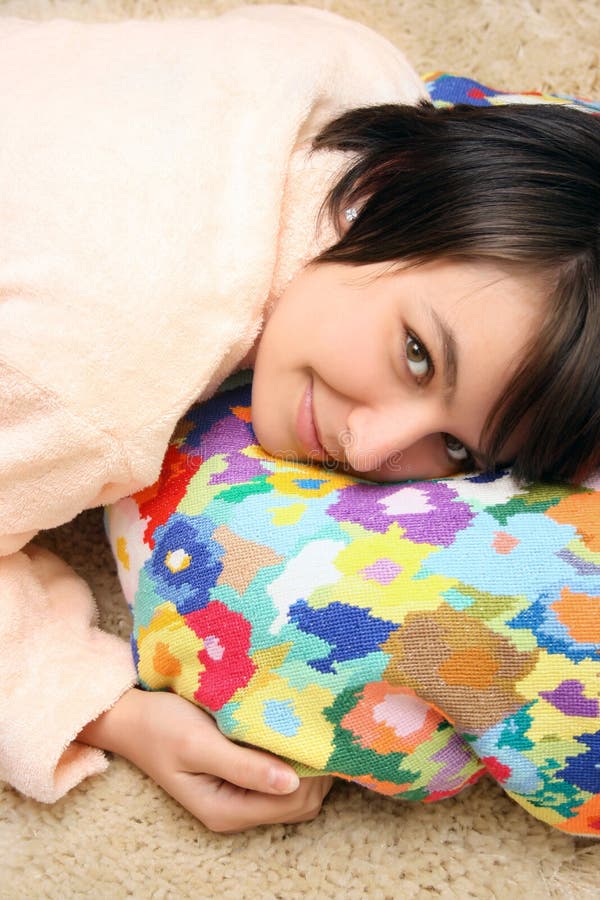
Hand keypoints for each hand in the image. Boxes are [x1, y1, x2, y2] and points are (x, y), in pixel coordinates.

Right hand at [77, 688, 332, 831]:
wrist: (131, 716)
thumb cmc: (161, 726)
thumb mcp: (198, 743)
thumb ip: (243, 766)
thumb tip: (292, 781)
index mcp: (225, 809)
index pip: (293, 802)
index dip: (312, 770)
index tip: (316, 731)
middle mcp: (236, 810)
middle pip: (300, 801)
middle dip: (314, 768)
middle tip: (315, 724)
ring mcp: (239, 795)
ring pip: (295, 790)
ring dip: (304, 761)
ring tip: (303, 724)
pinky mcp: (240, 777)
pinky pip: (280, 775)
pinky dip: (291, 756)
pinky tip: (289, 728)